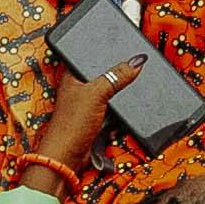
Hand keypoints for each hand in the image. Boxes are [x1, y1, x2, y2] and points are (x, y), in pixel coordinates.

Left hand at [30, 51, 137, 174]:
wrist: (68, 155)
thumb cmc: (72, 122)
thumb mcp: (97, 93)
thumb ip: (117, 76)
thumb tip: (137, 61)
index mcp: (74, 74)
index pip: (93, 55)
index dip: (109, 51)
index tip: (129, 48)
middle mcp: (80, 87)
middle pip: (105, 75)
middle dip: (119, 76)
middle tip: (134, 70)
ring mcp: (88, 103)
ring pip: (110, 93)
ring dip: (119, 96)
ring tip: (128, 91)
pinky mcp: (95, 118)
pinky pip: (112, 109)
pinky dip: (119, 111)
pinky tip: (123, 110)